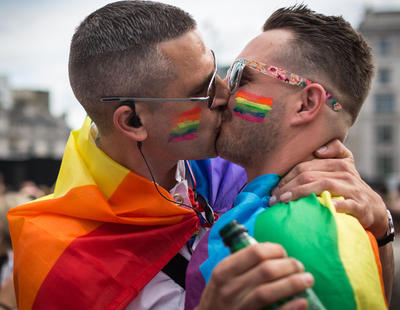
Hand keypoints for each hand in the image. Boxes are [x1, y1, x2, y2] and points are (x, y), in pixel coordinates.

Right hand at [195, 243, 312, 309]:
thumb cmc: (218, 298)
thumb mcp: (221, 277)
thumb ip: (239, 264)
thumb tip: (270, 251)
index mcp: (224, 270)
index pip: (254, 252)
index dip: (275, 250)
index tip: (284, 253)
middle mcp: (229, 288)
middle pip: (266, 270)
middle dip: (289, 265)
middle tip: (299, 266)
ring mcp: (237, 307)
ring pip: (268, 291)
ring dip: (293, 283)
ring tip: (307, 279)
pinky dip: (289, 308)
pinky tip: (302, 302)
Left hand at [270, 139, 387, 238]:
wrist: (373, 207)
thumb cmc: (348, 185)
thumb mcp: (343, 164)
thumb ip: (333, 150)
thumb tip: (318, 149)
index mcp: (337, 161)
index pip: (304, 166)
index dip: (285, 177)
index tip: (272, 190)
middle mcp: (345, 172)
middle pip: (309, 175)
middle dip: (287, 187)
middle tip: (273, 199)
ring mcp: (352, 188)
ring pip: (323, 185)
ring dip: (301, 193)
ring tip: (285, 202)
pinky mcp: (359, 205)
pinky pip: (345, 203)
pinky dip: (333, 204)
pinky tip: (320, 207)